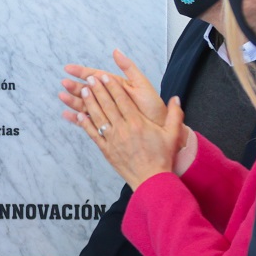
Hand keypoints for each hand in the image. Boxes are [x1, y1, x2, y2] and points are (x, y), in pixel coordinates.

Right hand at [59, 50, 164, 124]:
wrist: (160, 128)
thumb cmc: (153, 107)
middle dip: (74, 86)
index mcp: (116, 86)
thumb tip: (115, 51)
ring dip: (73, 101)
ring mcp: (107, 112)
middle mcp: (109, 98)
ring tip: (62, 97)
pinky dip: (78, 119)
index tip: (68, 68)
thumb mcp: (141, 84)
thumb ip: (128, 67)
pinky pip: (89, 121)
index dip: (81, 72)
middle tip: (64, 83)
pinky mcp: (106, 125)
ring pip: (85, 105)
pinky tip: (68, 115)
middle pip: (88, 91)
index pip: (95, 76)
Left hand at [72, 74, 186, 189]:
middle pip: (107, 105)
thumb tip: (175, 98)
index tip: (105, 76)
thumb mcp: (172, 135)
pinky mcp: (106, 150)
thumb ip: (175, 115)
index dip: (112, 87)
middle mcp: (123, 129)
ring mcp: (113, 140)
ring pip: (98, 117)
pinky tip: (79, 115)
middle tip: (90, 78)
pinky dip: (85, 124)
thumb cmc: (162, 157)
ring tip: (83, 90)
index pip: (122, 100)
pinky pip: (94, 134)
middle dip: (98, 90)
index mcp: (137, 123)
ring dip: (90, 103)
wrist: (151, 179)